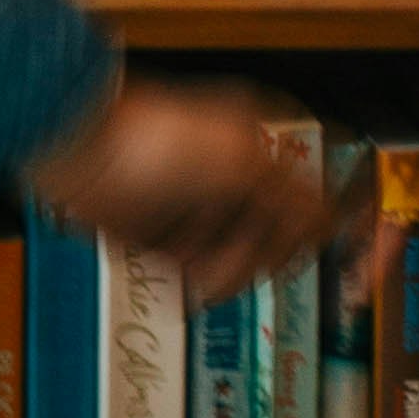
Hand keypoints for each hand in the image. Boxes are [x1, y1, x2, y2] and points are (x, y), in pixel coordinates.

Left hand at [22, 71, 333, 305]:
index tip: (342, 271)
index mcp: (259, 150)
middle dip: (257, 255)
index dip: (328, 236)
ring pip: (237, 265)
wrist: (76, 151)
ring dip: (222, 268)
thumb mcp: (240, 161)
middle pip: (277, 245)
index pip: (312, 205)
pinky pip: (195, 273)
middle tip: (231, 250)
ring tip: (192, 254)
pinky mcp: (164, 238)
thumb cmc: (154, 139)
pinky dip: (193, 278)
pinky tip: (180, 266)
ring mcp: (198, 212)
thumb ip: (292, 198)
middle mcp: (234, 183)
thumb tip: (333, 225)